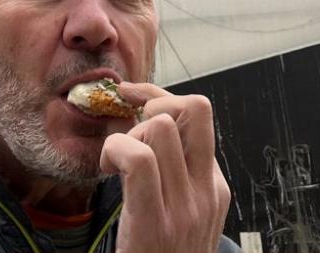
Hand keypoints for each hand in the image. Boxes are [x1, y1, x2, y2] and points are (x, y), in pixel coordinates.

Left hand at [100, 82, 230, 252]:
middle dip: (152, 102)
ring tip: (117, 157)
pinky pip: (140, 158)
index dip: (159, 96)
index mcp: (213, 186)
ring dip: (130, 130)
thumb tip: (136, 117)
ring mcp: (185, 208)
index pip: (197, 112)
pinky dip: (116, 150)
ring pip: (161, 126)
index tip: (132, 98)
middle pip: (191, 108)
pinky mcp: (155, 223)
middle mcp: (205, 192)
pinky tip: (106, 169)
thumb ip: (169, 171)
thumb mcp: (178, 211)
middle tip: (127, 125)